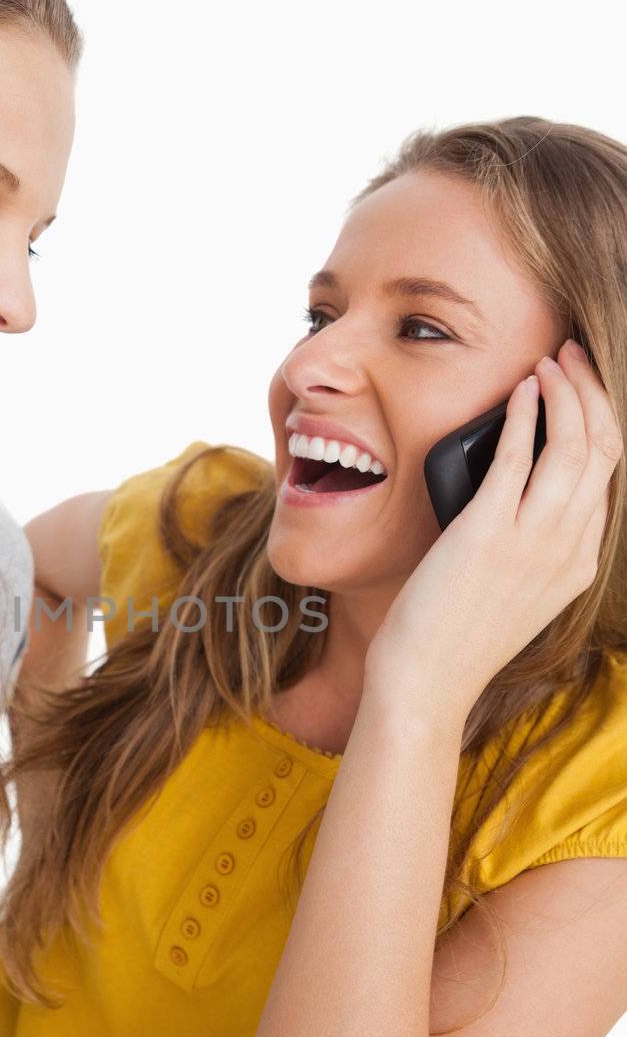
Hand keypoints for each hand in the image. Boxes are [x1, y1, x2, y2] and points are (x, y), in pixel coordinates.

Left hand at [365, 339, 622, 718]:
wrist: (428, 680)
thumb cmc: (455, 635)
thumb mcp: (516, 589)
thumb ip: (532, 542)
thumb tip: (516, 485)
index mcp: (580, 562)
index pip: (609, 474)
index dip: (600, 419)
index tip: (581, 387)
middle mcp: (568, 548)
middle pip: (604, 448)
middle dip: (593, 391)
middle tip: (572, 356)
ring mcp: (532, 541)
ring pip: (574, 445)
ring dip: (565, 393)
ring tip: (548, 362)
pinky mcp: (487, 533)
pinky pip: (517, 458)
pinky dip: (524, 415)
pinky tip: (520, 390)